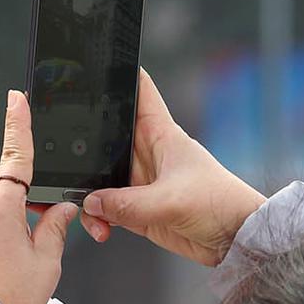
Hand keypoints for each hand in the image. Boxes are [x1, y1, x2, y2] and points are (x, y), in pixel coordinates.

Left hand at [0, 90, 76, 303]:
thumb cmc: (10, 300)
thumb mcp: (46, 263)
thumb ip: (56, 227)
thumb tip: (62, 208)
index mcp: (0, 207)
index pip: (15, 156)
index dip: (19, 125)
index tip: (17, 97)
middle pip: (2, 177)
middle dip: (23, 186)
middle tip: (46, 216)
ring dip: (10, 206)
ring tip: (28, 242)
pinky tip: (11, 250)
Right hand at [80, 70, 265, 266]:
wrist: (236, 238)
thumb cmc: (219, 203)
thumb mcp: (170, 200)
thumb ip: (127, 204)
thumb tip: (91, 202)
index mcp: (160, 134)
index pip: (138, 92)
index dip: (118, 75)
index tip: (92, 65)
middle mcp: (147, 154)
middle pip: (106, 139)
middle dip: (85, 151)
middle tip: (66, 166)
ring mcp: (141, 183)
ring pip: (101, 179)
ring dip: (90, 195)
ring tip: (90, 214)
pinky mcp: (139, 210)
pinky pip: (108, 210)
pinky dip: (99, 219)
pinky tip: (100, 229)